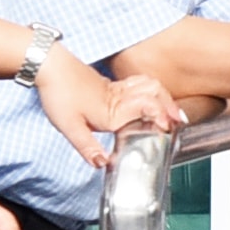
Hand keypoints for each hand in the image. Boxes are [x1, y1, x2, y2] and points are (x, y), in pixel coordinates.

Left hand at [32, 51, 184, 169]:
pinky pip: (140, 83)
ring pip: (151, 85)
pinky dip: (152, 89)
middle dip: (171, 107)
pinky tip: (150, 96)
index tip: (170, 127)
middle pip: (156, 94)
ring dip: (164, 96)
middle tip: (179, 121)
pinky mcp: (111, 84)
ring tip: (171, 109)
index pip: (149, 108)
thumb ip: (88, 147)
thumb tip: (103, 164)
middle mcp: (120, 98)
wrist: (49, 66)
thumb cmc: (59, 93)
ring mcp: (117, 88)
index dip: (163, 116)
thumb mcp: (69, 127)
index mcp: (115, 110)